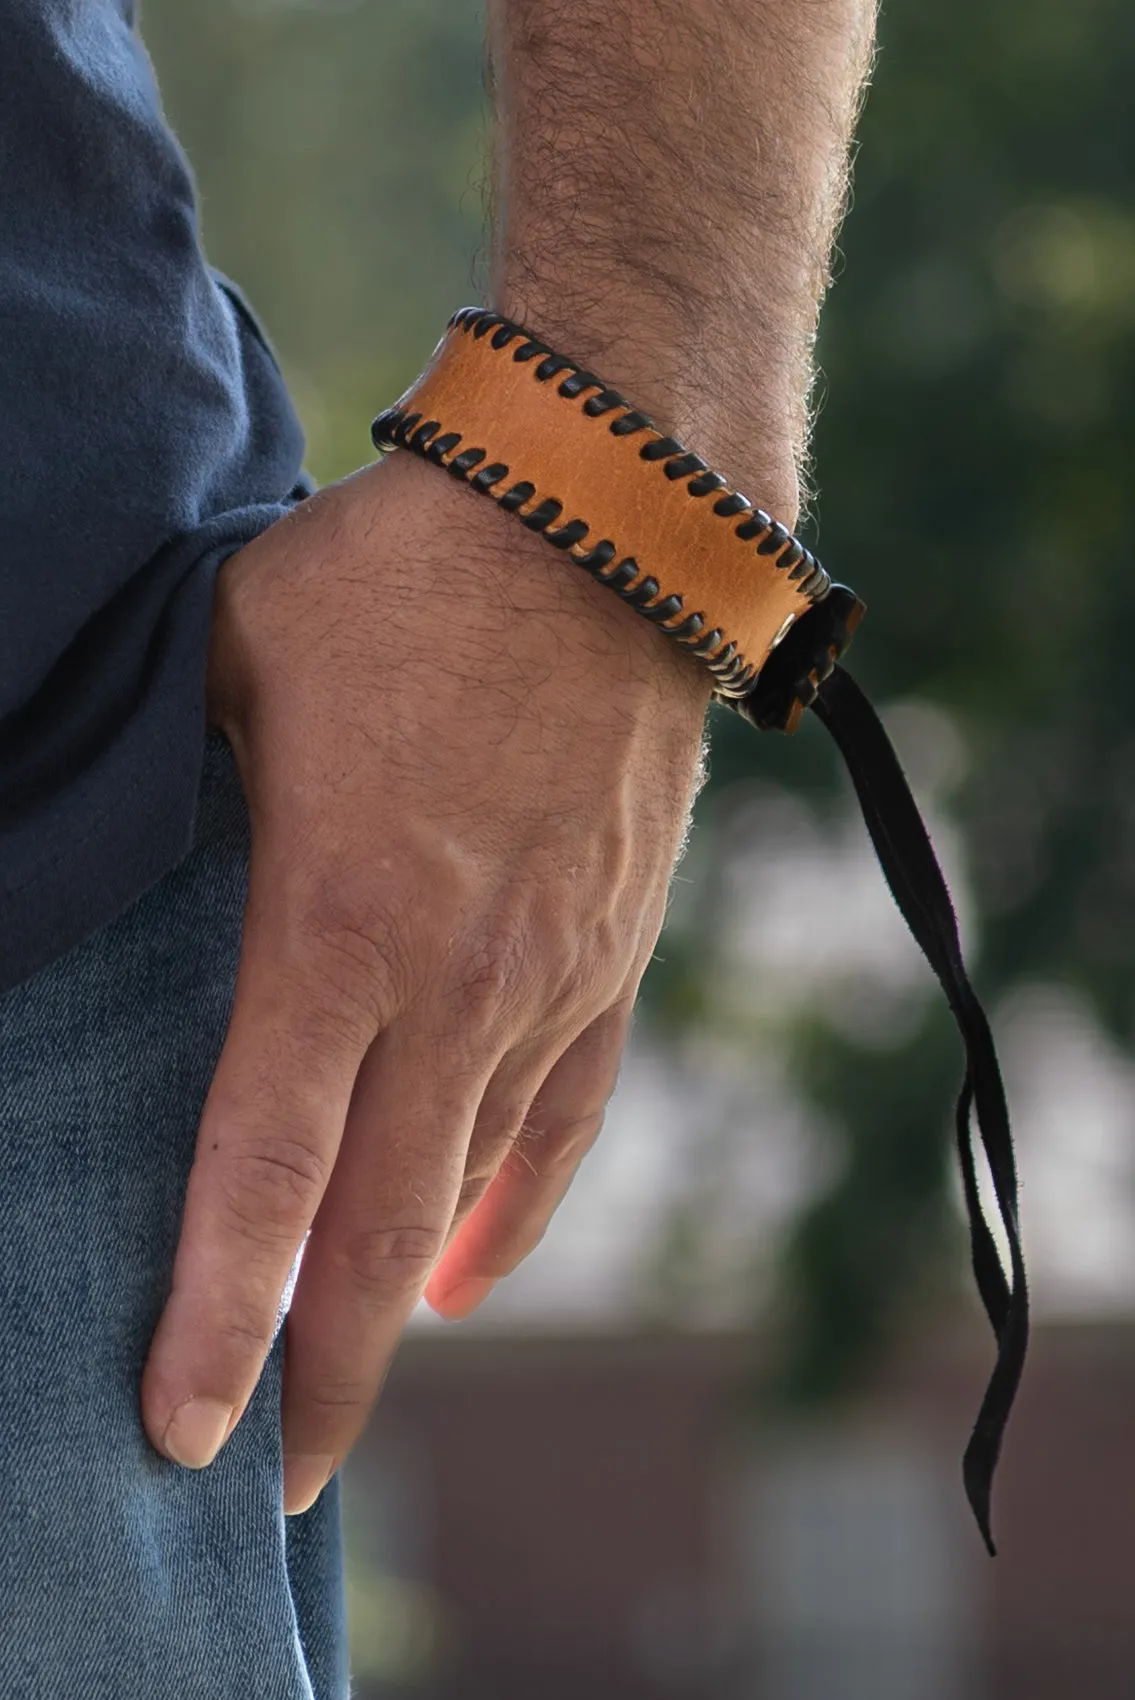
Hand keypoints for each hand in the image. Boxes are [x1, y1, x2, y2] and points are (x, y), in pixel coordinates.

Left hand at [140, 448, 709, 1511]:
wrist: (600, 530)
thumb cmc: (395, 581)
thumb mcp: (231, 667)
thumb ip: (182, 793)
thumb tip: (128, 845)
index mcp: (337, 920)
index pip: (262, 1166)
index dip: (213, 1314)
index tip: (179, 1433)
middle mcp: (454, 983)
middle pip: (377, 1231)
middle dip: (319, 1375)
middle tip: (274, 1488)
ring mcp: (548, 980)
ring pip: (469, 1192)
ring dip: (404, 1302)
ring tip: (346, 1383)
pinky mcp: (611, 958)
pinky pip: (561, 1120)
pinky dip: (510, 1211)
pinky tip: (468, 1273)